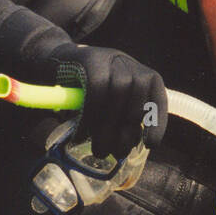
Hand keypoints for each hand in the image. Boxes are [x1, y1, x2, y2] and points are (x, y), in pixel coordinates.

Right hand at [52, 44, 166, 160]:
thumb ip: (121, 121)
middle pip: (136, 103)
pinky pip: (95, 92)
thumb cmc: (88, 91)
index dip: (157, 124)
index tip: (150, 144)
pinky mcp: (93, 61)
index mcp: (144, 78)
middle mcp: (132, 67)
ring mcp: (113, 61)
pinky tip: (82, 134)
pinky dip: (89, 117)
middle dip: (125, 135)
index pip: (157, 101)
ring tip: (98, 150)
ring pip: (117, 96)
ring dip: (106, 129)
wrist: (58, 62)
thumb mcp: (111, 105)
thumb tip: (125, 147)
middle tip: (112, 154)